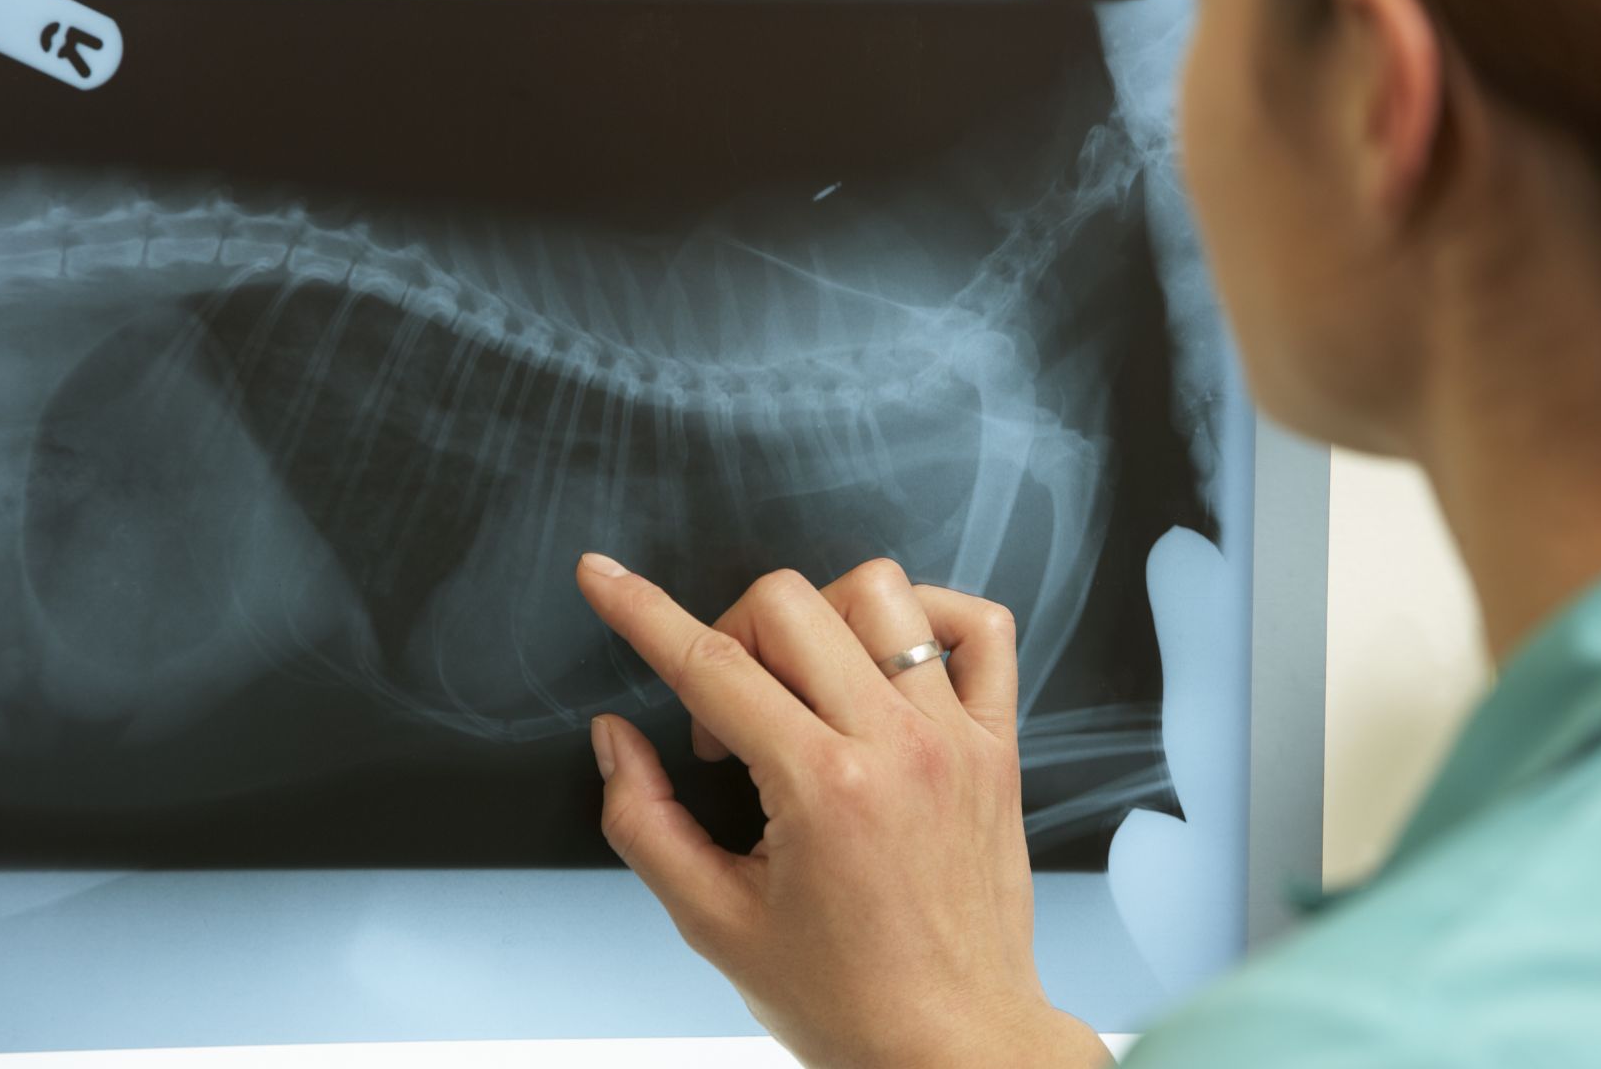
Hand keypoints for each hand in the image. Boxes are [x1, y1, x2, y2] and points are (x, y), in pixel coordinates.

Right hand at [574, 554, 1110, 1068]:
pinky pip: (980, 627)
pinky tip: (886, 662)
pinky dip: (928, 617)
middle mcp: (896, 746)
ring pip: (881, 594)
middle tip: (725, 719)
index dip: (640, 611)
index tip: (602, 578)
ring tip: (803, 689)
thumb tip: (615, 737)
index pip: (710, 665)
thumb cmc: (845, 1000)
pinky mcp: (999, 746)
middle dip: (727, 635)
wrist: (955, 1045)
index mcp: (823, 790)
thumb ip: (644, 821)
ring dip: (818, 619)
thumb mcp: (713, 923)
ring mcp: (956, 738)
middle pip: (789, 605)